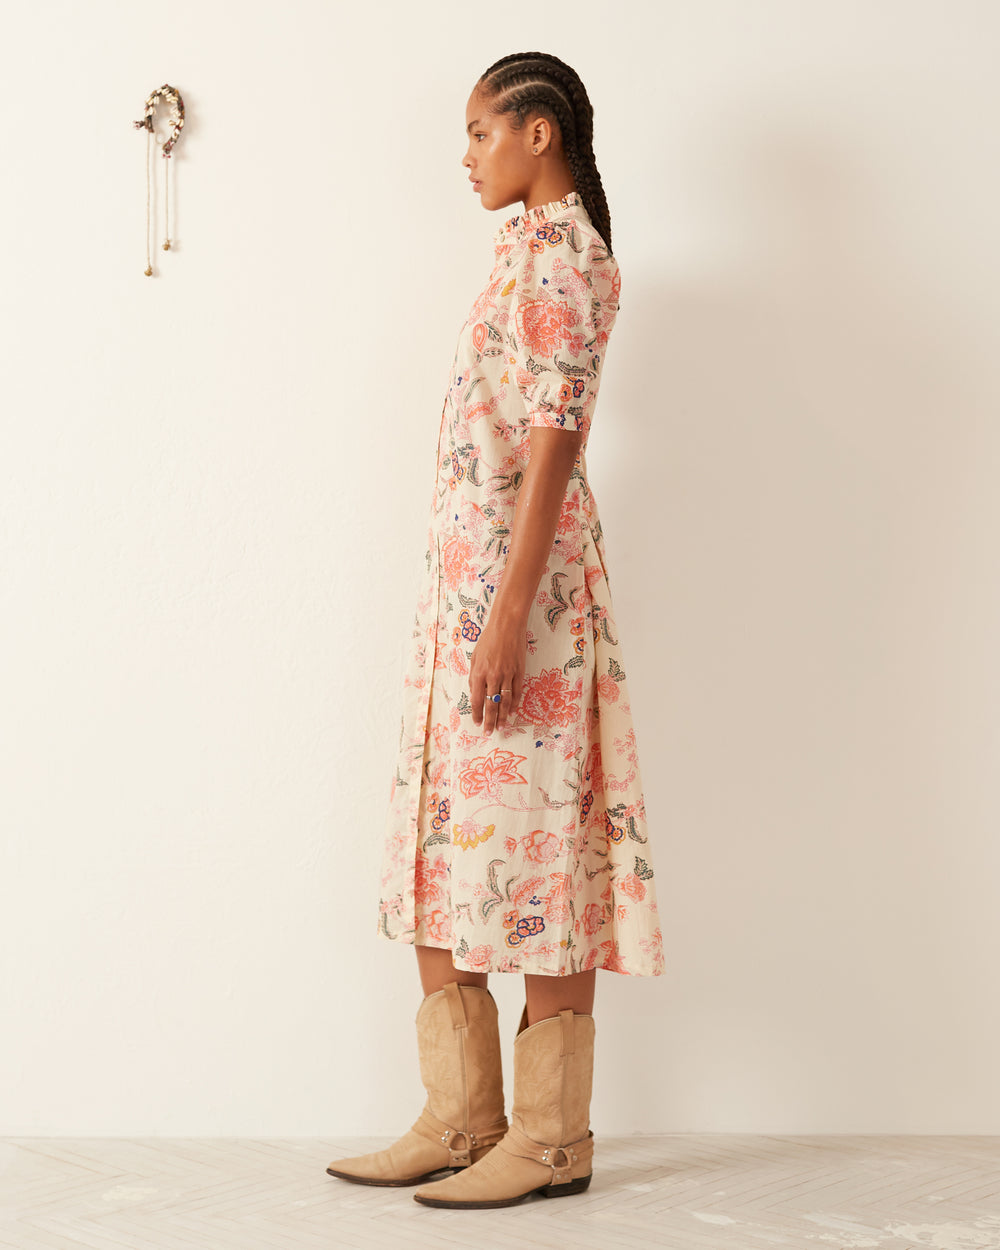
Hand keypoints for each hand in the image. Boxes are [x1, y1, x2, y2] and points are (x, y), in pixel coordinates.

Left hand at [469, 612, 525, 733]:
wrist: (507, 626)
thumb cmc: (488, 640)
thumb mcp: (475, 657)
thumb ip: (474, 678)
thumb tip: (475, 694)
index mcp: (480, 673)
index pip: (477, 699)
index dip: (477, 713)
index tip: (477, 723)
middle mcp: (493, 676)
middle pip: (492, 704)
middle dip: (489, 720)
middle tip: (489, 732)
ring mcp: (508, 674)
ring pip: (505, 701)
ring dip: (503, 716)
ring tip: (501, 727)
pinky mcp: (519, 672)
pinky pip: (517, 692)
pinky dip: (515, 704)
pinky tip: (512, 712)